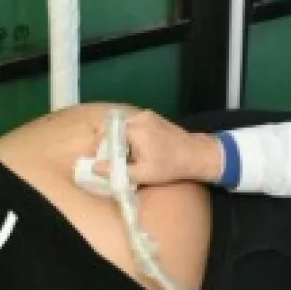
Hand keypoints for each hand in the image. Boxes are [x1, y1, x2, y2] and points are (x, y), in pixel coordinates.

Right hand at [90, 110, 224, 185]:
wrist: (195, 154)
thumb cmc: (170, 166)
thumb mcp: (143, 174)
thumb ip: (117, 170)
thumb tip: (95, 167)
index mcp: (135, 129)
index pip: (105, 131)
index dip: (98, 144)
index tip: (98, 157)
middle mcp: (139, 117)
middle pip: (112, 125)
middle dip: (107, 141)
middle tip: (108, 156)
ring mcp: (147, 115)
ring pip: (122, 124)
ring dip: (118, 137)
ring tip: (122, 154)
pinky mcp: (153, 117)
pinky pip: (133, 123)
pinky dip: (129, 133)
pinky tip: (135, 148)